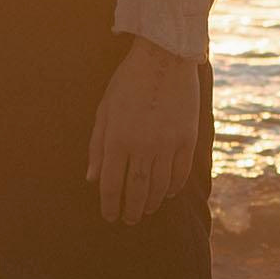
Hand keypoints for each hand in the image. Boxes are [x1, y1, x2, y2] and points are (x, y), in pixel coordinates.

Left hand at [87, 36, 198, 225]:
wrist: (164, 58)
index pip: (112, 185)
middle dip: (131, 210)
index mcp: (117, 139)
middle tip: (128, 220)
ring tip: (145, 210)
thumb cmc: (128, 83)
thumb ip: (97, 147)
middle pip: (136, 190)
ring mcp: (167, 143)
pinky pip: (180, 172)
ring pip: (159, 186)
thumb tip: (92, 179)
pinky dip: (173, 187)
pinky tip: (167, 194)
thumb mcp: (104, 111)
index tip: (109, 217)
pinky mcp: (187, 138)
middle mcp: (142, 146)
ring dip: (151, 203)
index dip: (109, 206)